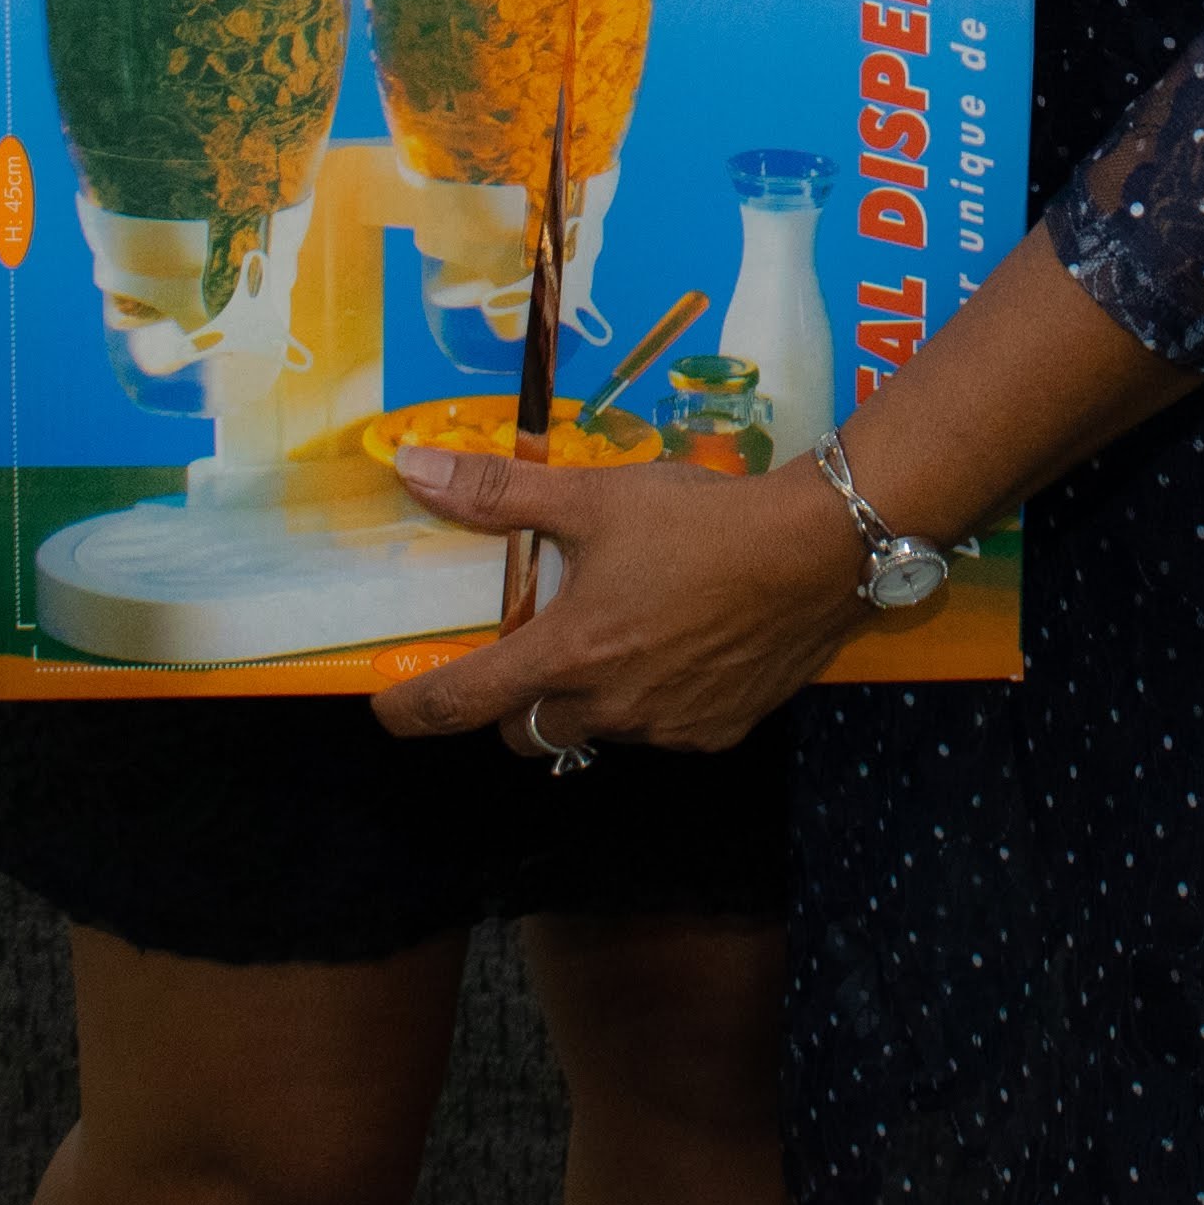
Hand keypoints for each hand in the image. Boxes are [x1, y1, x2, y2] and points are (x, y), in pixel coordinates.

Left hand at [369, 447, 866, 758]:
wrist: (817, 551)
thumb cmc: (700, 520)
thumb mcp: (594, 496)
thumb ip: (499, 493)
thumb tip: (412, 471)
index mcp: (569, 654)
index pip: (462, 703)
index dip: (412, 711)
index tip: (386, 710)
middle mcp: (610, 708)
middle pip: (525, 731)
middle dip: (509, 704)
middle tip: (526, 649)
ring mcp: (665, 729)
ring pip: (594, 729)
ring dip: (585, 696)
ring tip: (618, 631)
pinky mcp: (716, 733)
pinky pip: (659, 729)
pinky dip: (649, 698)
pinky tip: (679, 644)